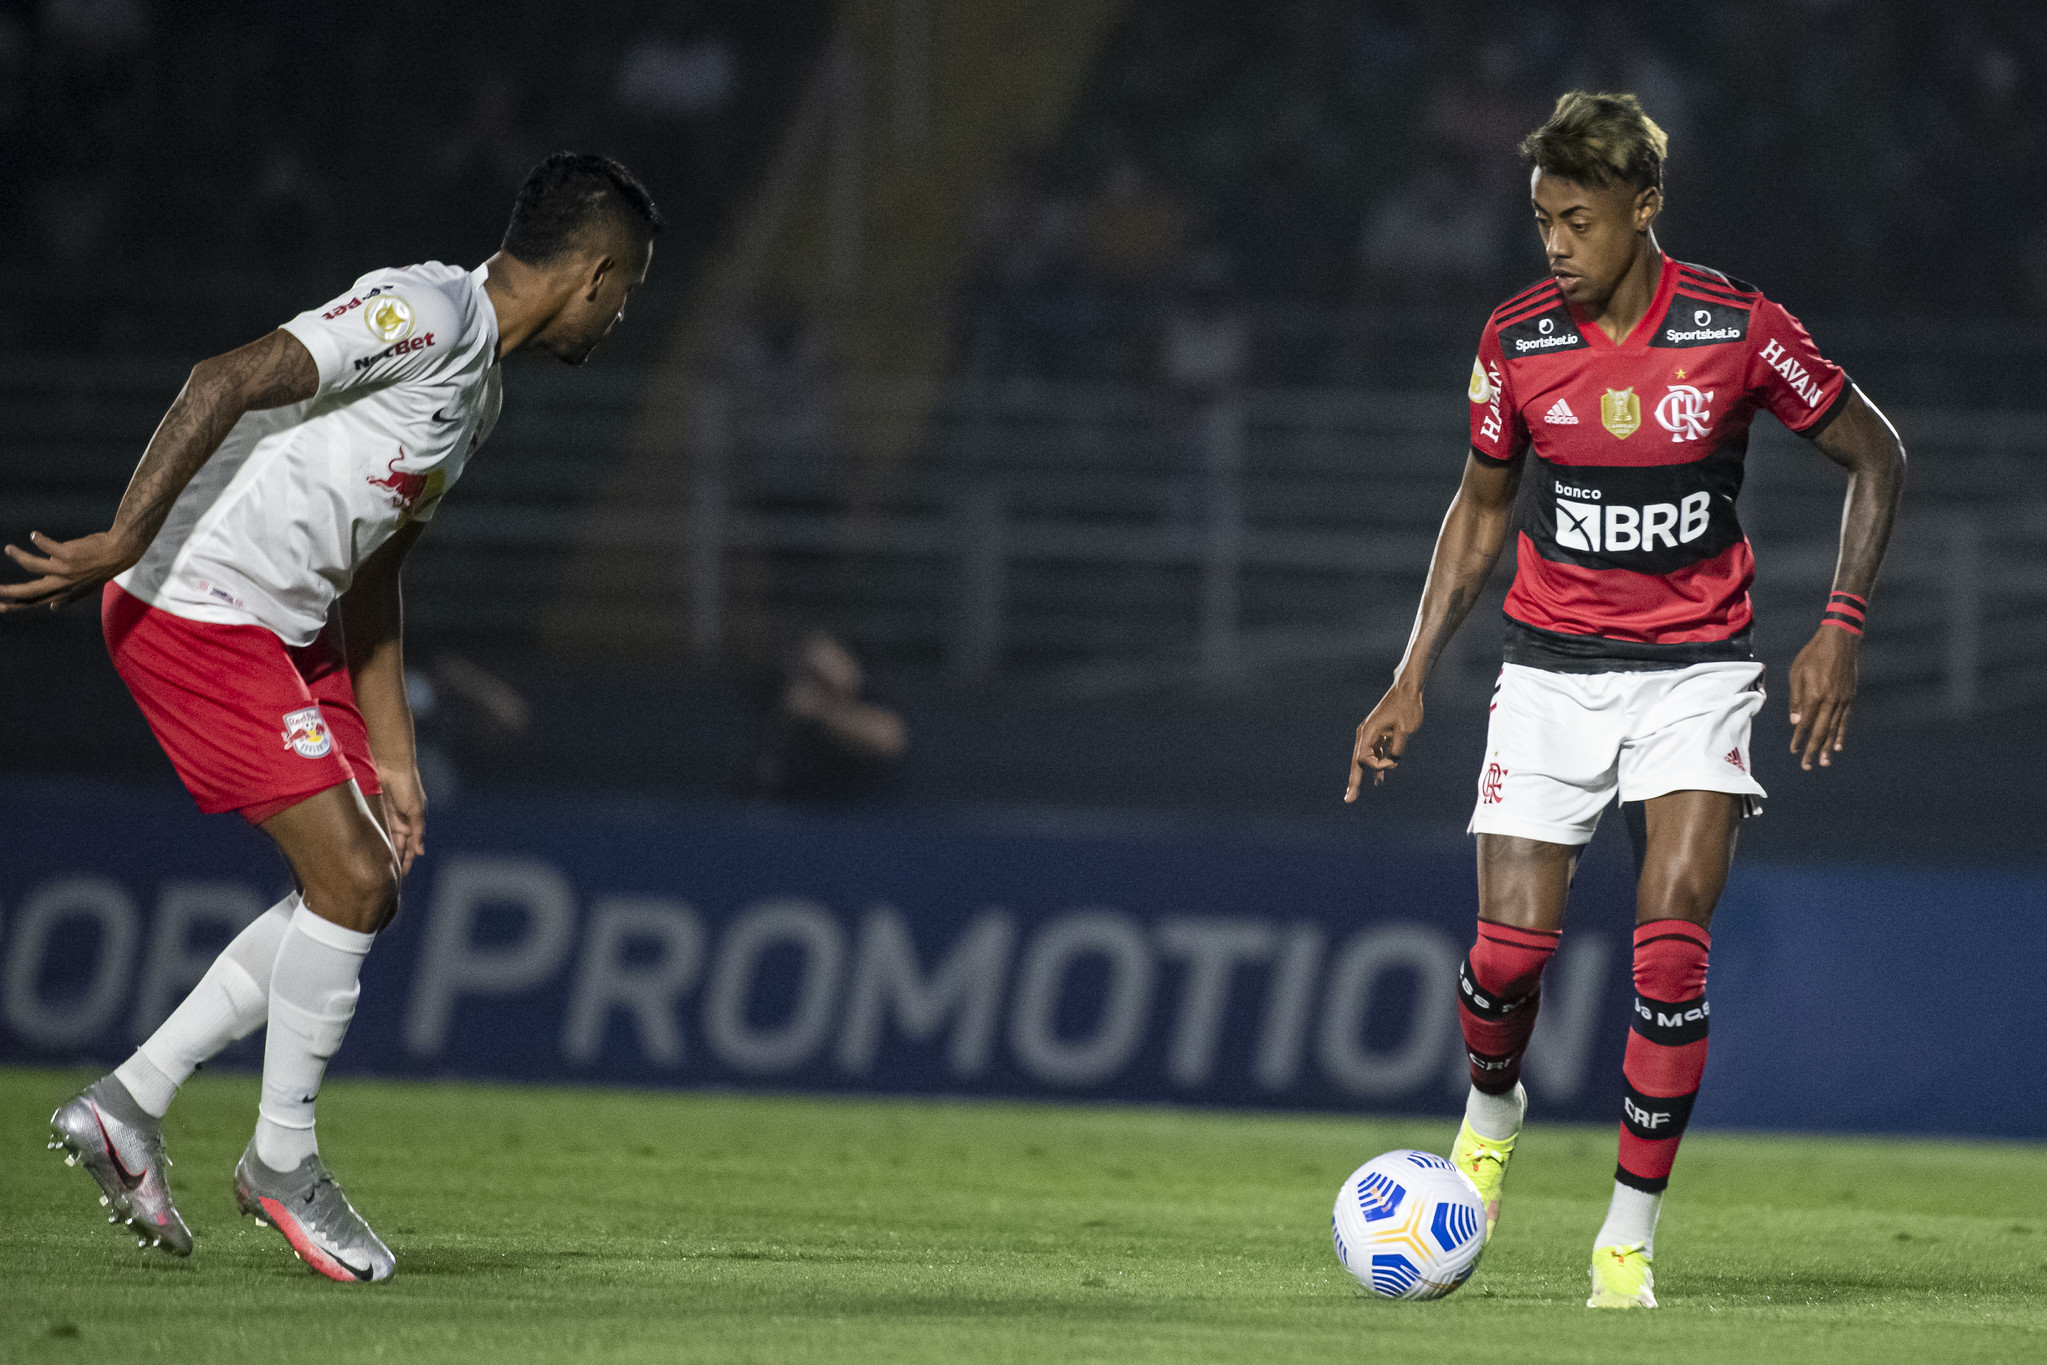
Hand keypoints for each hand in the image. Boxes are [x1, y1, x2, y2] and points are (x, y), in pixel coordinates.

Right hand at [0, 529, 143, 611]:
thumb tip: (53, 607)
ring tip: (9, 549)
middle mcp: (64, 584)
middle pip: (30, 591)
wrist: (120, 552)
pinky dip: (37, 539)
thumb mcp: (83, 588)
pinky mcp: (68, 554)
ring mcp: (66, 570)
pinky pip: (45, 545)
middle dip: (9, 592)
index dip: (16, 605)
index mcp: (64, 593)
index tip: (0, 607)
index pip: (35, 602)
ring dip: (18, 556)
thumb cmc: (100, 568)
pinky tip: (34, 535)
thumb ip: (67, 597)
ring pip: (32, 565)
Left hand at [376, 765, 427, 874]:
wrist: (390, 766)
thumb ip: (418, 832)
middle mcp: (399, 822)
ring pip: (384, 840)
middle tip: (386, 878)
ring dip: (381, 852)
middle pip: (396, 846)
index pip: (410, 847)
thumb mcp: (416, 811)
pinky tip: (368, 853)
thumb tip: (420, 852)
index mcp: (412, 823)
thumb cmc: (407, 786)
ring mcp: (386, 817)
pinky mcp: (373, 811)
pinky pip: (373, 829)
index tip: (401, 876)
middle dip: (393, 860)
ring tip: (376, 869)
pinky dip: (372, 840)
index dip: (407, 860)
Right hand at [1346, 683, 1423, 800]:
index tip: (1393, 762)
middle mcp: (1365, 734)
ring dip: (1365, 775)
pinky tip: (1378, 780)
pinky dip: (1376, 765)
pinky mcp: (1379, 733)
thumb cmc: (1406, 707)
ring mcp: (1371, 734)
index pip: (1364, 759)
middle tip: (1349, 799)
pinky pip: (1374, 753)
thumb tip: (1392, 763)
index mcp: (1368, 732)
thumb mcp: (1405, 730)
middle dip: (1353, 781)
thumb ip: (1398, 749)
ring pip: (1365, 759)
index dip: (1378, 766)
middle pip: (1357, 762)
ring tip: (1354, 794)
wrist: (1407, 690)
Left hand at [1788, 625, 1856, 769]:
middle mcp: (1830, 701)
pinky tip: (1837, 746)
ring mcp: (1842, 700)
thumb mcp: (1797, 673)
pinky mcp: (1850, 697)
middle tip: (1808, 766)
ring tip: (1824, 762)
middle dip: (1813, 750)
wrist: (1840, 640)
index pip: (1805, 723)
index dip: (1799, 739)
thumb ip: (1796, 699)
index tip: (1794, 751)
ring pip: (1834, 729)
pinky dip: (1841, 734)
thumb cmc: (1813, 655)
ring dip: (1828, 747)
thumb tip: (1796, 722)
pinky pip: (1845, 720)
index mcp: (1814, 695)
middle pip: (1820, 731)